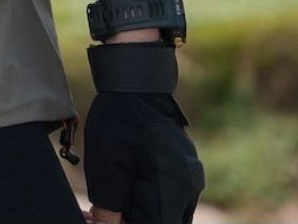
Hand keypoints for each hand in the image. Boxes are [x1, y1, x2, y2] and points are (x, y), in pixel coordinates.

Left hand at [83, 90, 204, 223]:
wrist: (137, 87)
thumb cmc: (118, 122)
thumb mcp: (104, 164)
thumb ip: (108, 206)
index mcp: (167, 185)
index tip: (107, 218)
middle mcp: (186, 187)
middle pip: (164, 222)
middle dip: (136, 219)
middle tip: (111, 211)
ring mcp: (193, 181)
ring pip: (173, 216)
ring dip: (148, 214)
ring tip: (121, 200)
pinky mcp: (192, 174)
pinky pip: (177, 203)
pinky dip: (158, 204)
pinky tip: (134, 190)